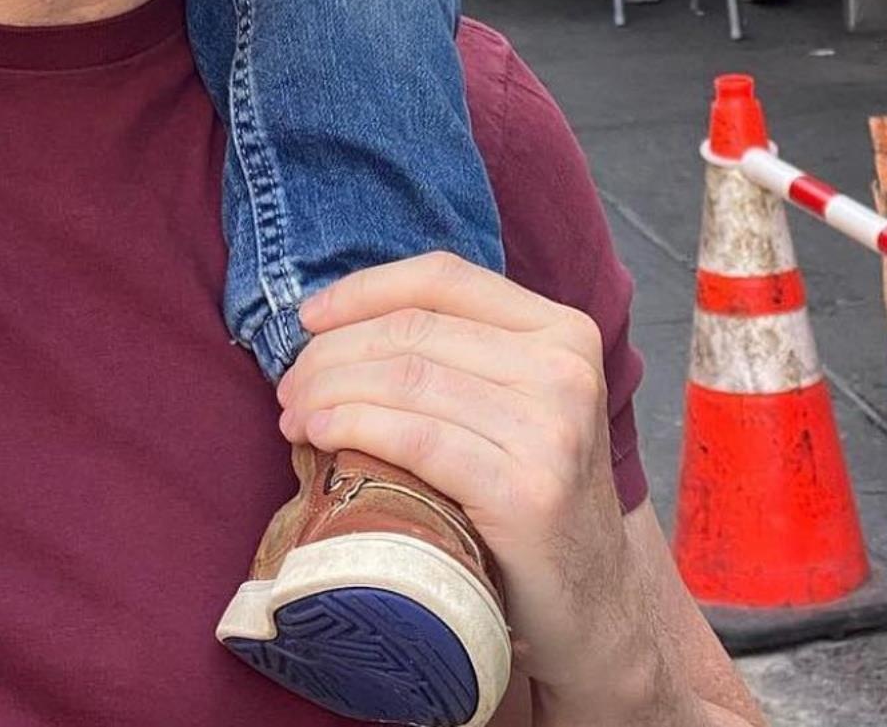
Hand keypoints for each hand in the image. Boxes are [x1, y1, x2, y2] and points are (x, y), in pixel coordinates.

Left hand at [279, 255, 634, 703]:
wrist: (596, 608)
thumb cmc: (531, 495)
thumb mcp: (516, 402)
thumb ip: (460, 352)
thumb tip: (336, 323)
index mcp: (564, 330)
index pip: (443, 277)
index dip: (363, 289)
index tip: (308, 317)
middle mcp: (565, 370)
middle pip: (414, 331)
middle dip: (333, 352)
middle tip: (290, 384)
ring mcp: (552, 431)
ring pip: (407, 379)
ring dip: (330, 391)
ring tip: (293, 413)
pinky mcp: (528, 492)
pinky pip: (416, 439)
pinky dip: (352, 427)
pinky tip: (319, 435)